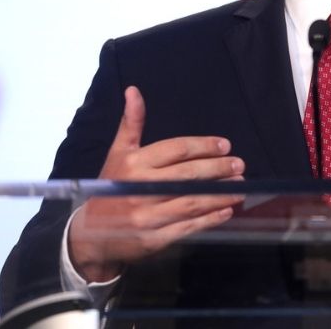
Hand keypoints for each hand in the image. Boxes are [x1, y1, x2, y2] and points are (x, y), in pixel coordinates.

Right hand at [67, 86, 244, 281]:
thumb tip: (133, 90)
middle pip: (187, 176)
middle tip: (239, 165)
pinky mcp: (153, 239)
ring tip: (239, 187)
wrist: (91, 233)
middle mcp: (139, 189)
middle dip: (217, 169)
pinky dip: (209, 219)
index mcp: (133, 164)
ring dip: (219, 195)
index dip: (203, 146)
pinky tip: (225, 211)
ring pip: (191, 202)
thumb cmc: (111, 188)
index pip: (175, 150)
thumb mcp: (117, 153)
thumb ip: (131, 123)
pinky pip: (187, 227)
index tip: (224, 145)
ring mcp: (146, 216)